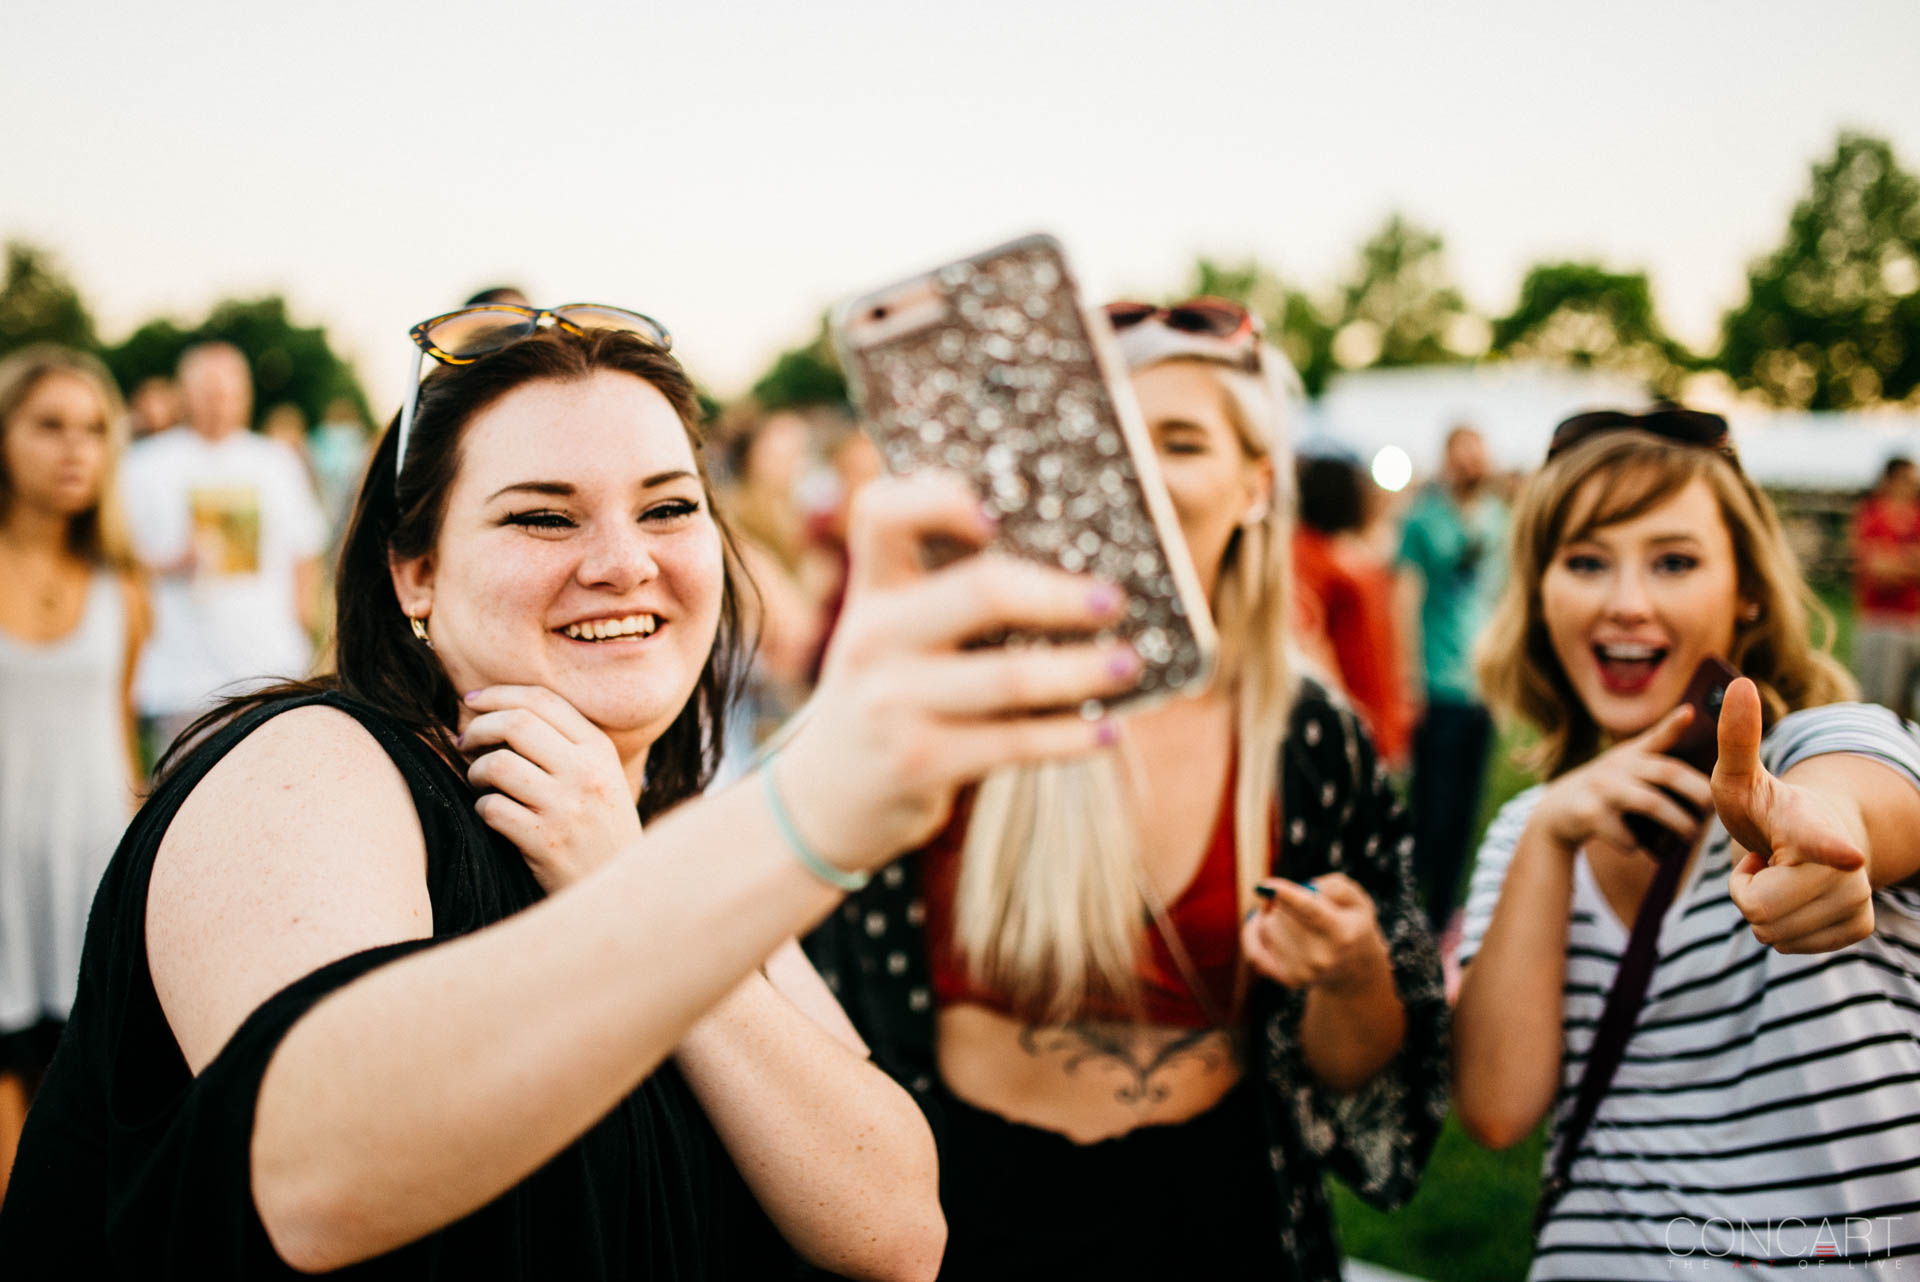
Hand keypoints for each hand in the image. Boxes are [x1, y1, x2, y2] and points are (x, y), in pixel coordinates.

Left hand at [461, 685, 643, 892]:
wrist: (619, 885)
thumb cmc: (600, 826)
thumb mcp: (600, 775)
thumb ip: (564, 742)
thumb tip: (501, 711)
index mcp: (598, 749)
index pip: (542, 700)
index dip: (499, 694)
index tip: (472, 701)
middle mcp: (585, 772)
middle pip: (515, 723)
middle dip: (478, 727)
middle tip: (464, 741)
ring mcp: (566, 807)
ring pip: (498, 764)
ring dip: (475, 771)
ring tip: (479, 781)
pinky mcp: (546, 841)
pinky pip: (492, 808)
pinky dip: (481, 808)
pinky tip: (492, 814)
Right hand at [771, 470, 1144, 874]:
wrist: (828, 794)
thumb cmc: (893, 690)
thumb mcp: (894, 632)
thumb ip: (948, 593)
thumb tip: (1079, 567)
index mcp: (873, 589)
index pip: (881, 512)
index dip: (936, 497)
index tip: (996, 514)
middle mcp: (873, 636)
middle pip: (980, 591)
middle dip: (1059, 595)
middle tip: (1112, 600)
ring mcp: (892, 703)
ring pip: (1009, 677)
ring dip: (1082, 669)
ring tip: (1127, 663)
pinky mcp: (918, 762)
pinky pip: (1014, 743)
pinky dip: (1071, 736)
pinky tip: (1108, 730)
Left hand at [1241, 874, 1390, 993]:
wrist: (1354, 968)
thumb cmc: (1351, 924)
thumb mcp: (1356, 900)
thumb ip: (1336, 888)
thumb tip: (1309, 888)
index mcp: (1341, 934)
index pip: (1310, 912)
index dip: (1287, 896)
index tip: (1266, 885)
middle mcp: (1321, 957)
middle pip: (1281, 915)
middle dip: (1284, 901)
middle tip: (1301, 903)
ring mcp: (1303, 972)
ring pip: (1266, 927)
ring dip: (1275, 917)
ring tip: (1298, 922)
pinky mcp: (1288, 979)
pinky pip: (1254, 949)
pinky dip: (1252, 932)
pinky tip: (1260, 921)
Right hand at [1528, 703, 1713, 856]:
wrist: (1557, 811)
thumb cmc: (1605, 786)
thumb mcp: (1627, 760)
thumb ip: (1659, 742)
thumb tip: (1689, 713)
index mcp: (1630, 755)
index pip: (1657, 738)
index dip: (1673, 725)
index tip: (1690, 713)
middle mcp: (1616, 766)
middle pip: (1666, 773)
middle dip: (1698, 792)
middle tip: (1714, 811)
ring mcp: (1601, 789)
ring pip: (1651, 804)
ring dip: (1678, 822)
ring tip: (1690, 836)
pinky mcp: (1588, 814)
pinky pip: (1625, 835)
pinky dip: (1636, 844)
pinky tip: (1637, 845)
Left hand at [1714, 677, 1873, 952]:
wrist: (1809, 836)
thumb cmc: (1766, 806)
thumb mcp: (1738, 776)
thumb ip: (1736, 737)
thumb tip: (1736, 682)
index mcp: (1813, 826)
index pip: (1825, 842)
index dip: (1832, 850)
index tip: (1847, 853)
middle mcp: (1846, 866)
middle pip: (1759, 911)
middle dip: (1744, 891)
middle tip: (1761, 861)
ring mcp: (1858, 898)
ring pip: (1772, 935)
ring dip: (1761, 909)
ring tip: (1777, 876)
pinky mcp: (1859, 926)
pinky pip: (1789, 949)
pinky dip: (1781, 929)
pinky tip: (1793, 898)